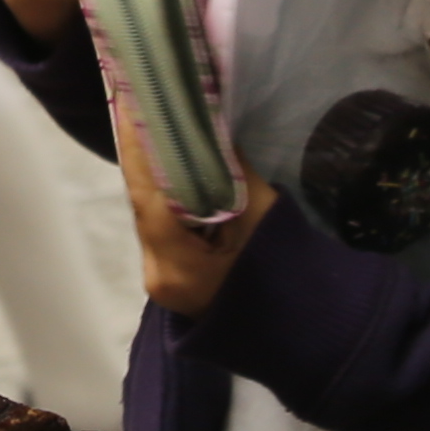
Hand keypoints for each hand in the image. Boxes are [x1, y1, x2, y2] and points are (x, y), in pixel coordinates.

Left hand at [118, 117, 274, 314]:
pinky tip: (167, 160)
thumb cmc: (286, 276)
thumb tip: (210, 124)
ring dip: (152, 170)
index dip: (138, 149)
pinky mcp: (168, 274)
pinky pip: (161, 224)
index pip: (148, 198)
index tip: (130, 104)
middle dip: (143, 153)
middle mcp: (157, 273)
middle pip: (144, 203)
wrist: (299, 329)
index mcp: (178, 267)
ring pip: (150, 212)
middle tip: (140, 101)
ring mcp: (159, 277)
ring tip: (150, 120)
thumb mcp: (263, 216)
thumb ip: (232, 171)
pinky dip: (165, 193)